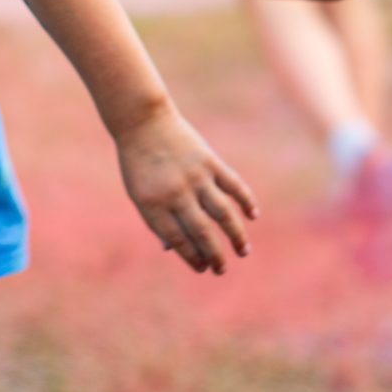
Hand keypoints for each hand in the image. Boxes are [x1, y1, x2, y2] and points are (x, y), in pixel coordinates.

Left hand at [114, 102, 256, 273]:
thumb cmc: (139, 163)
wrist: (143, 121)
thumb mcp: (139, 194)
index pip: (178, 240)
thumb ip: (156, 220)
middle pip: (202, 232)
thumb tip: (170, 249)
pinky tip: (253, 215)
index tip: (202, 268)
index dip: (192, 258)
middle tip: (222, 270)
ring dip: (235, 235)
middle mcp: (175, 193)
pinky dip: (245, 200)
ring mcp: (195, 177)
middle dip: (214, 255)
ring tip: (243, 251)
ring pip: (222, 213)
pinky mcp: (209, 161)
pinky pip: (232, 185)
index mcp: (153, 205)